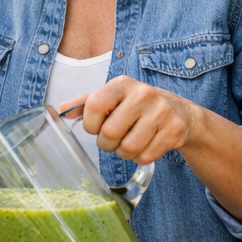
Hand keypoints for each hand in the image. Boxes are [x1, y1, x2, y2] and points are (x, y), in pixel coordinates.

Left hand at [68, 76, 197, 163]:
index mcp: (122, 84)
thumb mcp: (113, 99)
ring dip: (124, 153)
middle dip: (107, 144)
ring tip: (129, 142)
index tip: (95, 128)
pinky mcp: (174, 130)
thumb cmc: (137, 106)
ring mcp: (161, 112)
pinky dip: (141, 158)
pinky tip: (145, 146)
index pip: (94, 105)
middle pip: (110, 132)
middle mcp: (143, 94)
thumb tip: (62, 109)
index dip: (90, 124)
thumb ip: (87, 103)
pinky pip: (146, 157)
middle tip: (113, 140)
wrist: (179, 112)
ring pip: (128, 148)